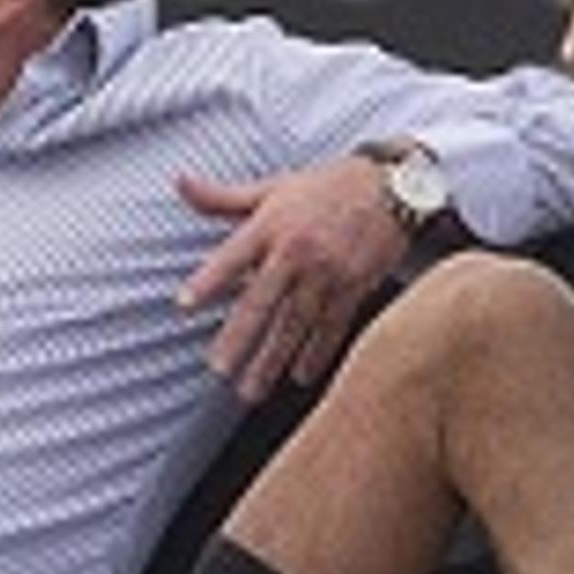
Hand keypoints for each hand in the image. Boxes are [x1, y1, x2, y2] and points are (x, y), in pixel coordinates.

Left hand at [174, 155, 410, 403]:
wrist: (393, 186)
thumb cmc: (325, 187)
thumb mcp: (272, 187)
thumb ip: (223, 197)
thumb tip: (180, 182)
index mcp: (270, 226)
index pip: (232, 256)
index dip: (208, 280)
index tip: (184, 305)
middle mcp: (296, 252)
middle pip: (262, 300)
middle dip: (239, 338)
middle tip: (219, 370)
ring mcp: (327, 273)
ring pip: (294, 323)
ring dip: (272, 360)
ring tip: (251, 391)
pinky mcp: (354, 287)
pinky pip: (332, 327)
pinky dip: (317, 354)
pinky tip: (300, 377)